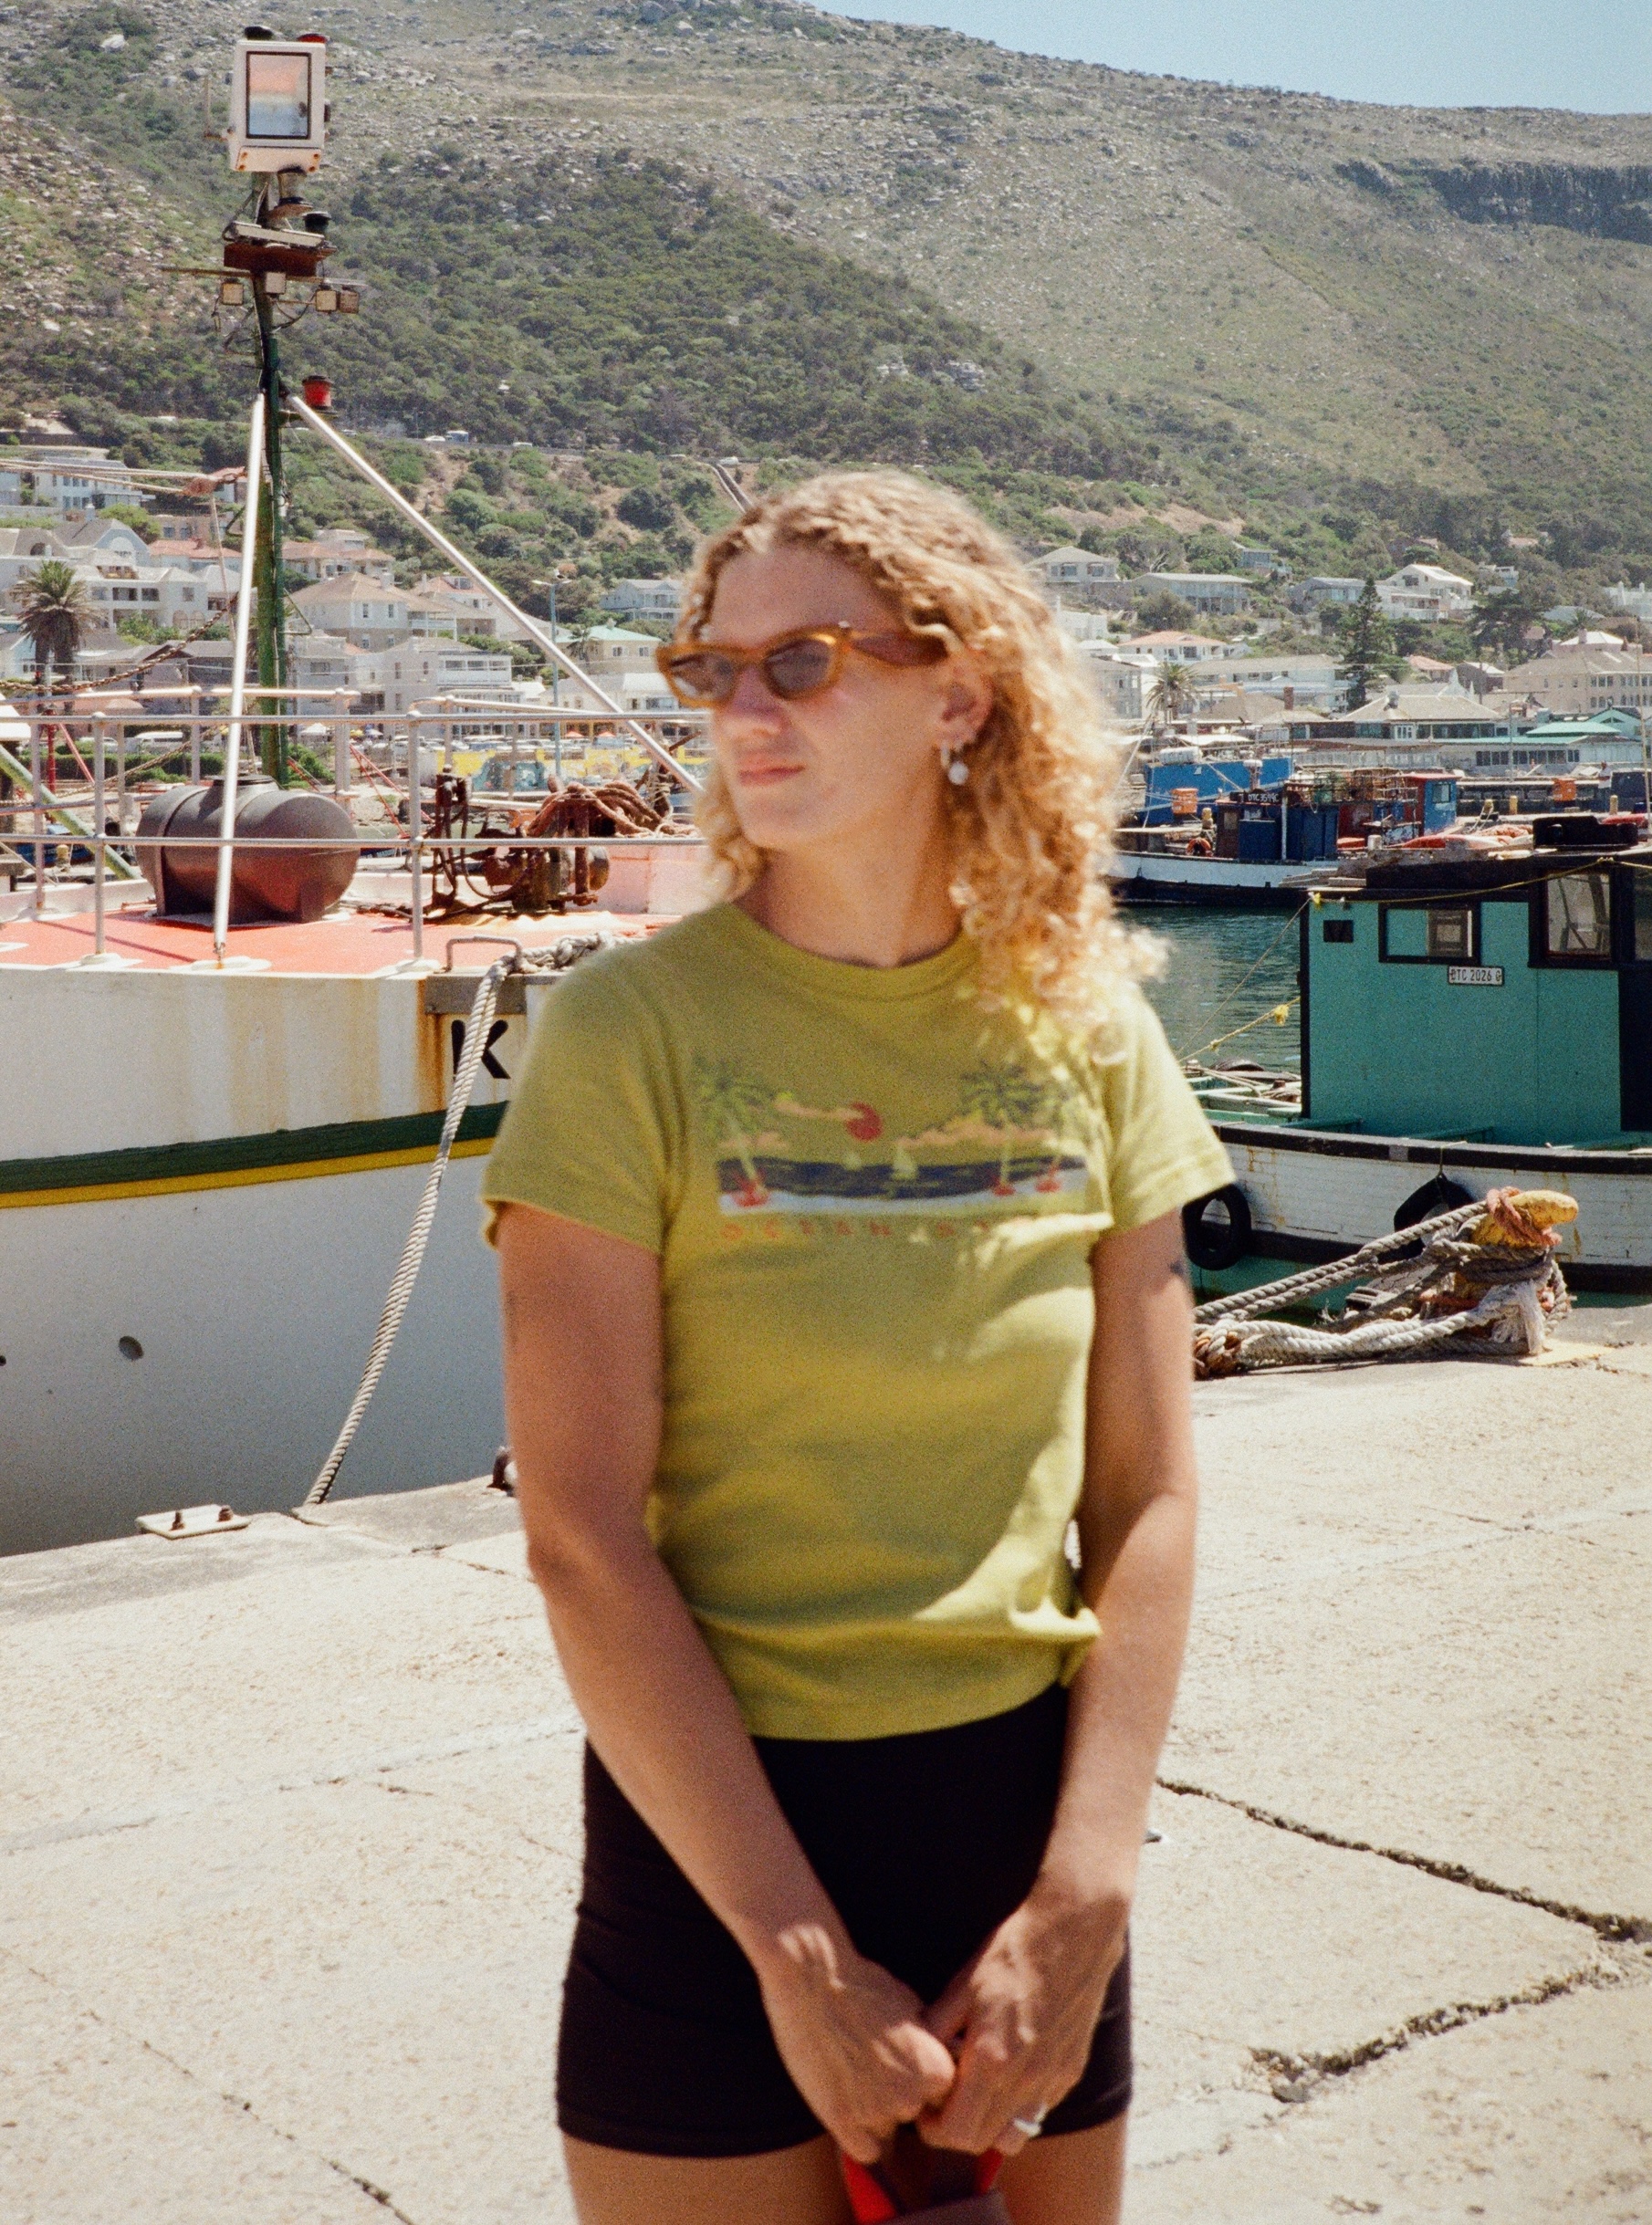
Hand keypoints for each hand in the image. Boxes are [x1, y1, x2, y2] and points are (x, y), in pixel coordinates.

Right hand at [753, 1922, 957, 2163]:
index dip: (918, 2081)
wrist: (813, 1975)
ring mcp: (876, 2111)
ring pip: (886, 2130)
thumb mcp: (915, 2010)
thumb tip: (949, 2065)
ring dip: (872, 2111)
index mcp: (938, 2071)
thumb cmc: (863, 1985)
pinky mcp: (841, 2121)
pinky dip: (856, 2135)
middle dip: (894, 2095)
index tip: (898, 2062)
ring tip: (850, 2071)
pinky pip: (865, 2151)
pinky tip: (844, 2101)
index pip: (939, 2099)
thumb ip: (933, 2047)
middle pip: (911, 2115)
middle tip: (869, 2063)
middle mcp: (912, 2097)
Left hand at [917, 1885, 1128, 2155]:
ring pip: (1015, 2136)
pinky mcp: (1071, 2072)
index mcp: (992, 2060)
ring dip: (991, 2127)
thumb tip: (916, 2058)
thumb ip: (936, 2029)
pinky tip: (1010, 2073)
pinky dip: (1019, 2106)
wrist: (1072, 1934)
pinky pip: (1040, 2109)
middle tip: (945, 2104)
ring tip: (978, 2095)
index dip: (933, 2128)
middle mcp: (1024, 2080)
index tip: (926, 2109)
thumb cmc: (1012, 1955)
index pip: (957, 2133)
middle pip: (983, 2142)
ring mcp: (1052, 2080)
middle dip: (956, 2131)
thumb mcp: (963, 1986)